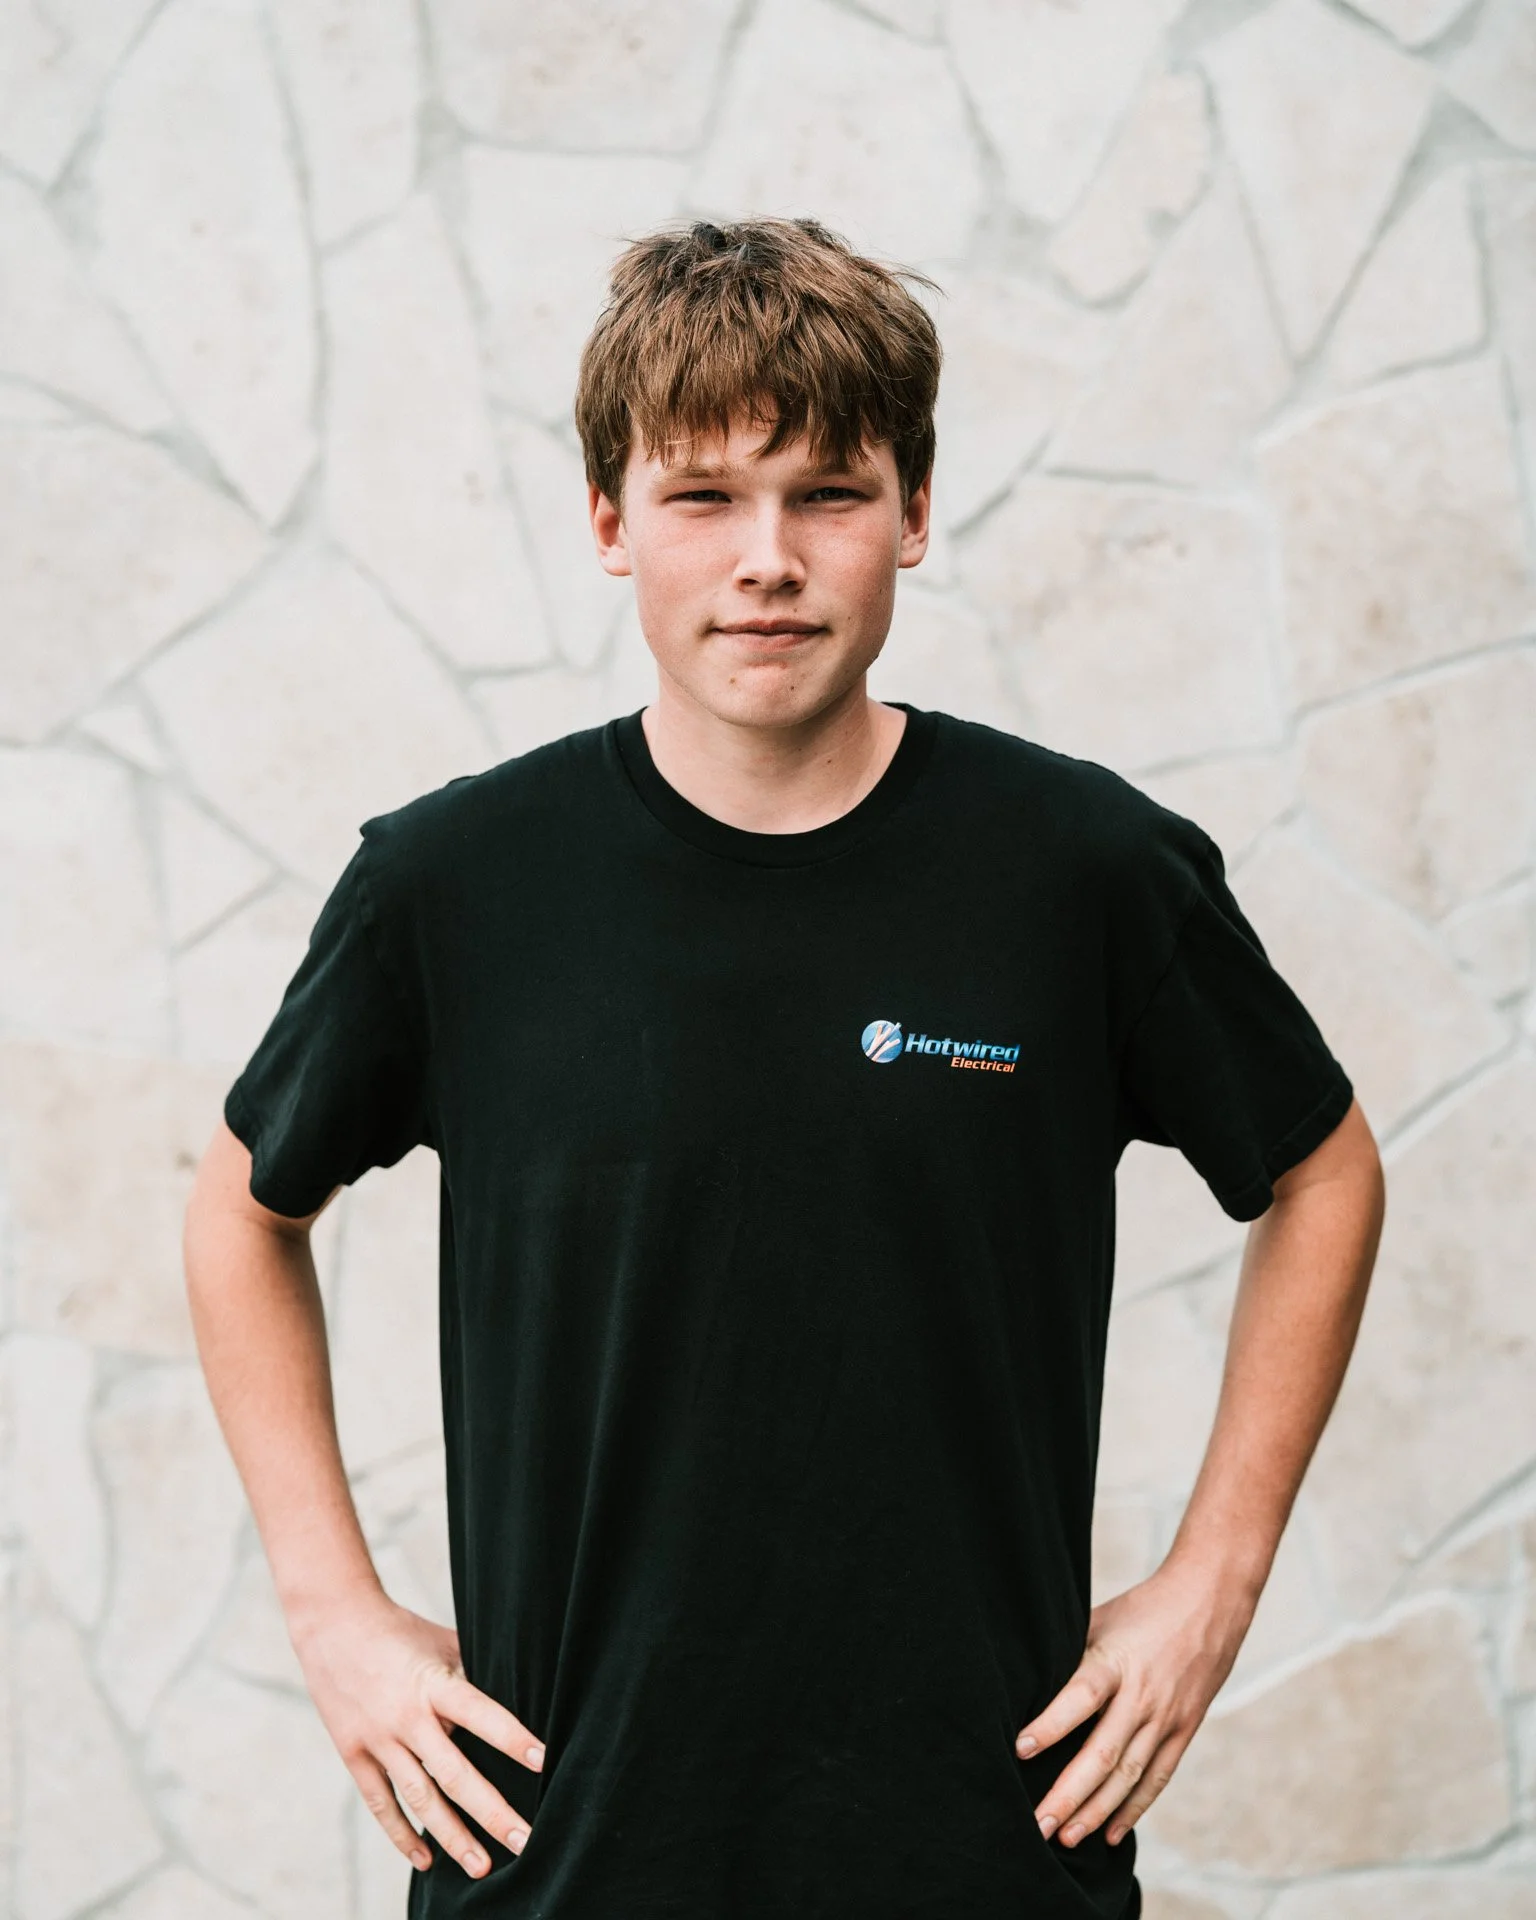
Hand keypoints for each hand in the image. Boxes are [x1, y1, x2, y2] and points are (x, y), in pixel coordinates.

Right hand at [291, 1590, 544, 1879]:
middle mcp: (407, 1717)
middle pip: (454, 1773)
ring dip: (452, 1837)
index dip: (512, 1739)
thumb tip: (514, 1696)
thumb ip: (472, 1674)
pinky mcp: (354, 1754)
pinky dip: (403, 1834)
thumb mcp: (442, 1642)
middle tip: (524, 1842)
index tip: (543, 1762)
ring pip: (420, 1798)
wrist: (333, 1624)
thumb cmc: (400, 1630)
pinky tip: (426, 1860)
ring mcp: (378, 1739)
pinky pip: (381, 1803)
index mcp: (434, 1683)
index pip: (481, 1715)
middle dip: (491, 1812)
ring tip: (482, 1867)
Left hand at [1014, 1558, 1255, 1848]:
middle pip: (1103, 1753)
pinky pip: (1157, 1778)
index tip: (1020, 1749)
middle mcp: (1142, 1696)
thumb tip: (1027, 1686)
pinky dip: (1134, 1809)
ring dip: (1097, 1812)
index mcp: (1116, 1661)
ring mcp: (1167, 1719)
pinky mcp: (1184, 1731)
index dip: (1050, 1724)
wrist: (1210, 1604)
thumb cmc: (1143, 1609)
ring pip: (1129, 1776)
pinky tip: (1111, 1834)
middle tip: (1039, 1823)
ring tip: (1067, 1837)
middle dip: (1069, 1793)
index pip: (1080, 1697)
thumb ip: (1071, 1655)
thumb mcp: (1101, 1619)